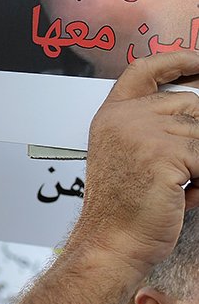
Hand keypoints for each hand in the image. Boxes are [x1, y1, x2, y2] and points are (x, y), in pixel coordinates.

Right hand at [74, 54, 198, 274]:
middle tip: (187, 169)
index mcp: (112, 116)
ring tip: (184, 186)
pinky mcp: (162, 153)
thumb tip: (198, 113)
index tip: (198, 61)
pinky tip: (186, 193)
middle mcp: (123, 119)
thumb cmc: (126, 209)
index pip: (144, 71)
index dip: (177, 60)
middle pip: (191, 104)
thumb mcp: (135, 156)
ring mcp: (141, 133)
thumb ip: (158, 129)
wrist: (112, 243)